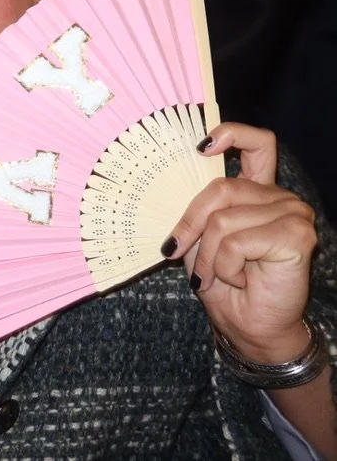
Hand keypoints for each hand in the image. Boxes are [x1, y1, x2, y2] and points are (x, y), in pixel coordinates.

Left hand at [163, 123, 316, 363]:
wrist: (252, 329)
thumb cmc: (226, 287)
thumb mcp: (200, 243)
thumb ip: (198, 213)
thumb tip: (166, 189)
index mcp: (258, 193)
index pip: (257, 144)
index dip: (231, 134)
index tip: (201, 146)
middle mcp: (279, 198)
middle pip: (220, 188)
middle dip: (190, 225)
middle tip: (179, 253)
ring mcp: (293, 214)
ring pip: (223, 219)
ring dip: (208, 257)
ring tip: (218, 276)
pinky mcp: (296, 235)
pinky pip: (237, 241)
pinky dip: (225, 266)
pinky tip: (241, 279)